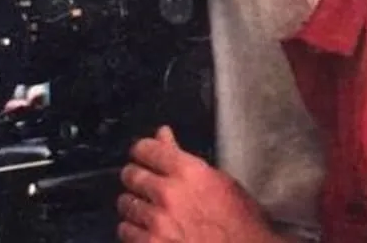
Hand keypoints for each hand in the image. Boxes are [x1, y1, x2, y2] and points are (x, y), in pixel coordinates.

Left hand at [117, 125, 280, 242]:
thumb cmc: (240, 221)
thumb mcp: (218, 181)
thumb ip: (184, 157)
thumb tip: (162, 134)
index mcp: (188, 172)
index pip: (145, 148)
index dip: (142, 150)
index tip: (142, 155)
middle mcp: (169, 194)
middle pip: (131, 175)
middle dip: (135, 177)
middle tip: (143, 184)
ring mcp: (158, 223)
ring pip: (126, 204)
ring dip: (134, 206)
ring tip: (148, 211)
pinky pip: (126, 232)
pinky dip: (133, 231)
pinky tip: (148, 231)